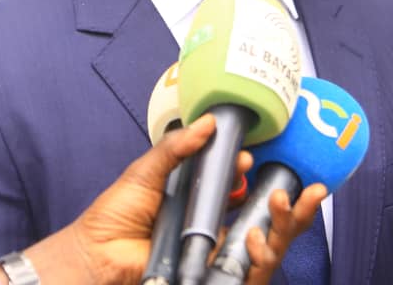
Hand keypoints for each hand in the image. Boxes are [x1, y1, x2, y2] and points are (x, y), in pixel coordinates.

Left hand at [6, 114, 319, 284]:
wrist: (97, 255)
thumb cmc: (115, 216)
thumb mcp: (146, 172)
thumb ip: (176, 148)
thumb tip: (208, 123)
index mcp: (198, 201)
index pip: (237, 186)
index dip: (247, 171)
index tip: (247, 157)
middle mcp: (210, 226)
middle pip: (261, 216)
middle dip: (286, 201)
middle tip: (295, 183)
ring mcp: (213, 251)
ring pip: (266, 242)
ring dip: (284, 223)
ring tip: (285, 202)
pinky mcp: (212, 273)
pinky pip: (246, 267)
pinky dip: (262, 252)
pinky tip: (261, 234)